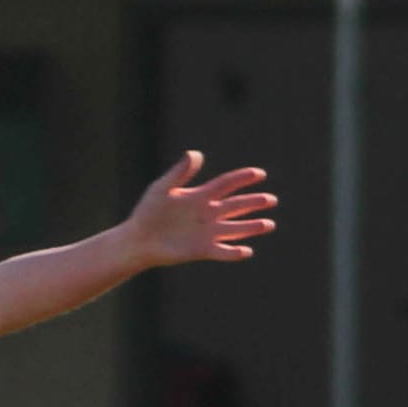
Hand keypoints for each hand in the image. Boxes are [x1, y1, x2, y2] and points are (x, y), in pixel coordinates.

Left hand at [128, 151, 276, 267]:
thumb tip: (195, 153)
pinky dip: (234, 252)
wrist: (137, 239)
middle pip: (236, 206)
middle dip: (254, 202)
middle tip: (271, 200)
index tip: (259, 174)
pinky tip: (246, 251)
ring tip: (269, 224)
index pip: (227, 184)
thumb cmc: (147, 212)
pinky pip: (222, 251)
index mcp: (200, 196)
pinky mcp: (202, 250)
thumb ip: (180, 172)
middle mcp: (208, 213)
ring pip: (235, 228)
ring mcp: (206, 232)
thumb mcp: (162, 188)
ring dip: (251, 227)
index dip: (243, 178)